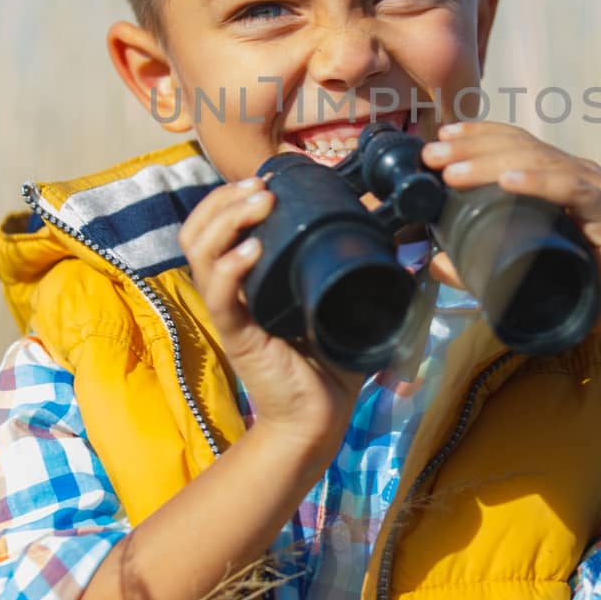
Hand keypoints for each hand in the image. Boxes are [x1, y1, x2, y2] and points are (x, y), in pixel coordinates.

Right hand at [178, 176, 366, 460]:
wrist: (320, 419)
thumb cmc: (330, 362)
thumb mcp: (344, 303)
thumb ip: (364, 272)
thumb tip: (402, 239)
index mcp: (249, 278)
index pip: (216, 226)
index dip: (231, 197)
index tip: (265, 181)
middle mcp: (232, 291)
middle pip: (198, 231)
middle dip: (225, 199)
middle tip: (260, 187)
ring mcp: (230, 313)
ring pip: (199, 253)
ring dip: (225, 220)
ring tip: (257, 205)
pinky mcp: (237, 337)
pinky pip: (220, 297)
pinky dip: (231, 267)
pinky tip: (252, 250)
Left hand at [419, 122, 600, 353]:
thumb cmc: (588, 290)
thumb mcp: (525, 272)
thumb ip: (480, 267)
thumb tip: (436, 262)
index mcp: (561, 180)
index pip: (515, 144)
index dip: (477, 136)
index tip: (439, 138)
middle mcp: (580, 176)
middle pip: (520, 146)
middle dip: (472, 146)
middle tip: (432, 154)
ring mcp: (598, 190)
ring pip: (540, 161)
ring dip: (491, 162)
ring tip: (454, 171)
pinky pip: (572, 189)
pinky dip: (538, 181)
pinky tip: (508, 180)